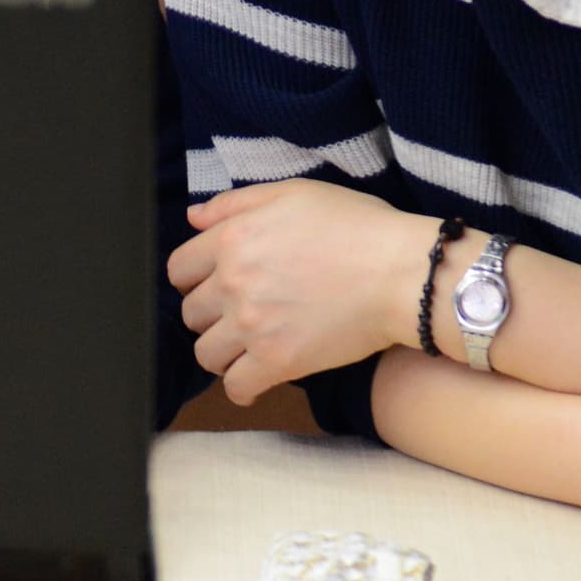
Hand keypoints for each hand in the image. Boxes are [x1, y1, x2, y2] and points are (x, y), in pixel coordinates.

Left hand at [164, 181, 432, 404]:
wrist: (402, 272)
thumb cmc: (358, 227)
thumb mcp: (294, 193)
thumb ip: (235, 203)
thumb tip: (193, 218)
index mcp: (232, 239)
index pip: (178, 270)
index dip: (195, 278)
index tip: (215, 285)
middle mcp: (233, 282)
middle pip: (190, 313)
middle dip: (211, 314)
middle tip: (240, 314)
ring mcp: (252, 325)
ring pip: (205, 353)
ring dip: (223, 351)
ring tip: (246, 347)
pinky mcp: (278, 361)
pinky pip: (236, 387)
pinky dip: (242, 387)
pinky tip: (255, 379)